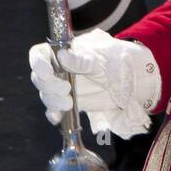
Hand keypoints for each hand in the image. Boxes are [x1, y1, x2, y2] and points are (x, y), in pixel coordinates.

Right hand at [28, 30, 157, 137]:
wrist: (132, 79)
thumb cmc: (116, 61)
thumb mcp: (101, 59)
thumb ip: (83, 60)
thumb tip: (62, 55)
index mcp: (64, 52)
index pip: (40, 54)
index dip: (38, 63)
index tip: (47, 73)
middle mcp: (59, 69)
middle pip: (40, 78)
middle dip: (49, 86)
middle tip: (66, 90)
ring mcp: (63, 87)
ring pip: (46, 95)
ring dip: (53, 102)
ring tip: (69, 103)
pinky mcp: (69, 103)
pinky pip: (54, 110)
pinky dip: (54, 115)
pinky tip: (58, 118)